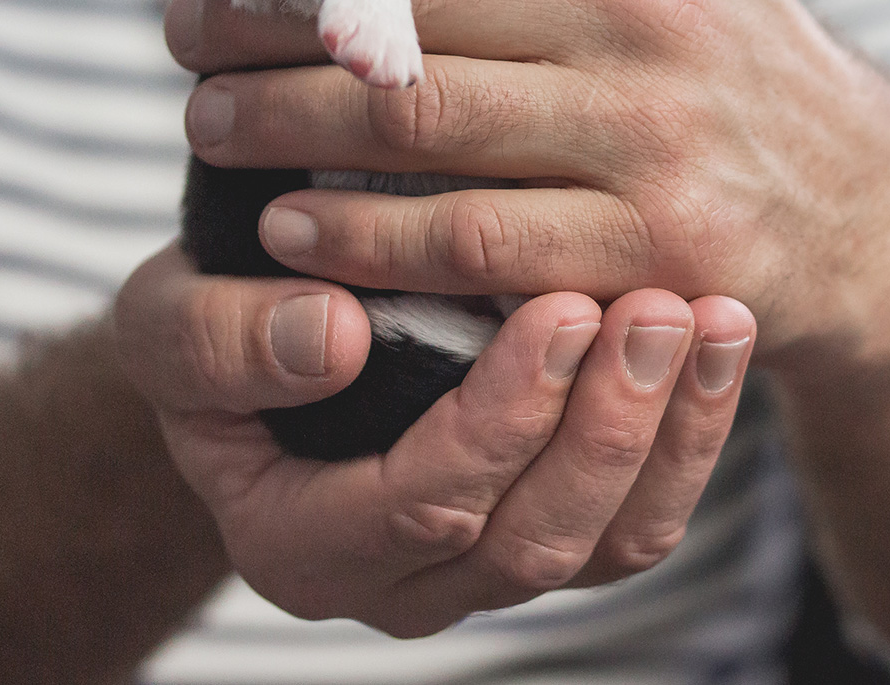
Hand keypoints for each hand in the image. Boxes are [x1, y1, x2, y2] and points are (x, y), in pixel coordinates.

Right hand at [113, 244, 755, 632]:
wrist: (266, 332)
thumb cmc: (214, 322)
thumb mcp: (168, 319)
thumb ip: (217, 339)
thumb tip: (331, 338)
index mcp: (301, 547)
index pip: (419, 507)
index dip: (498, 419)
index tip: (559, 306)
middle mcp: (403, 583)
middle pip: (531, 544)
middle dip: (607, 427)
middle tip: (657, 307)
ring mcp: (489, 566)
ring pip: (607, 544)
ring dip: (670, 432)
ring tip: (709, 314)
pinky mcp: (558, 526)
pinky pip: (643, 515)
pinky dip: (693, 432)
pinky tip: (721, 333)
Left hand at [167, 0, 889, 367]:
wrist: (864, 214)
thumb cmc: (719, 62)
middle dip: (258, 7)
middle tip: (181, 27)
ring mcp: (652, 125)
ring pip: (410, 114)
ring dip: (276, 120)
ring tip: (209, 119)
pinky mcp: (650, 246)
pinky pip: (459, 240)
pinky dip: (353, 236)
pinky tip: (287, 228)